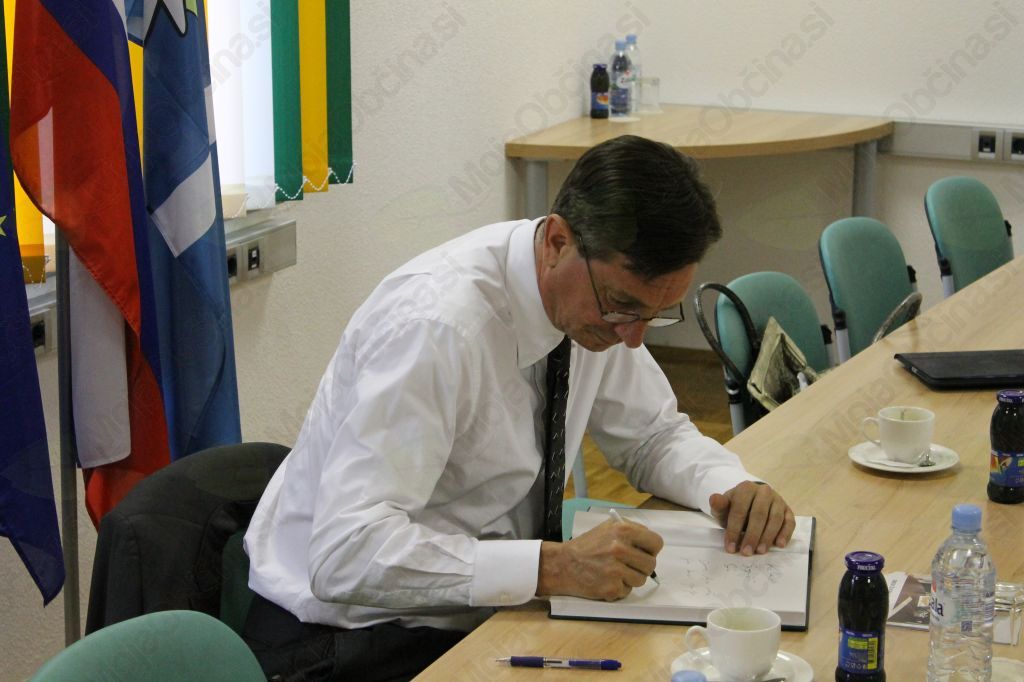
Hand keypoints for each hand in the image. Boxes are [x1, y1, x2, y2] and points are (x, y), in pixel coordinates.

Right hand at [536, 518, 663, 600]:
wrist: (563, 564)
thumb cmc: (587, 546)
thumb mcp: (608, 528)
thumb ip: (631, 531)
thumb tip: (651, 544)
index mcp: (622, 530)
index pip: (656, 542)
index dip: (651, 549)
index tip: (644, 552)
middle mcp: (620, 549)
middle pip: (651, 564)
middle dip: (641, 566)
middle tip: (628, 565)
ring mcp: (616, 570)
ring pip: (641, 579)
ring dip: (630, 578)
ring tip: (614, 572)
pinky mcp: (611, 588)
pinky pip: (627, 591)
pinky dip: (619, 588)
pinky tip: (606, 580)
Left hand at [709, 481, 794, 555]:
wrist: (751, 501)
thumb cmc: (735, 508)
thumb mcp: (724, 507)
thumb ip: (719, 505)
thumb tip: (714, 499)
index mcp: (746, 488)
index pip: (739, 510)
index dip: (734, 530)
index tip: (730, 547)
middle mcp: (764, 492)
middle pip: (759, 515)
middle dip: (752, 535)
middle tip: (746, 552)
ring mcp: (778, 500)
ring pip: (775, 519)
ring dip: (768, 537)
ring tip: (760, 551)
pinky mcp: (788, 510)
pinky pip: (789, 522)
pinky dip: (785, 534)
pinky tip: (779, 544)